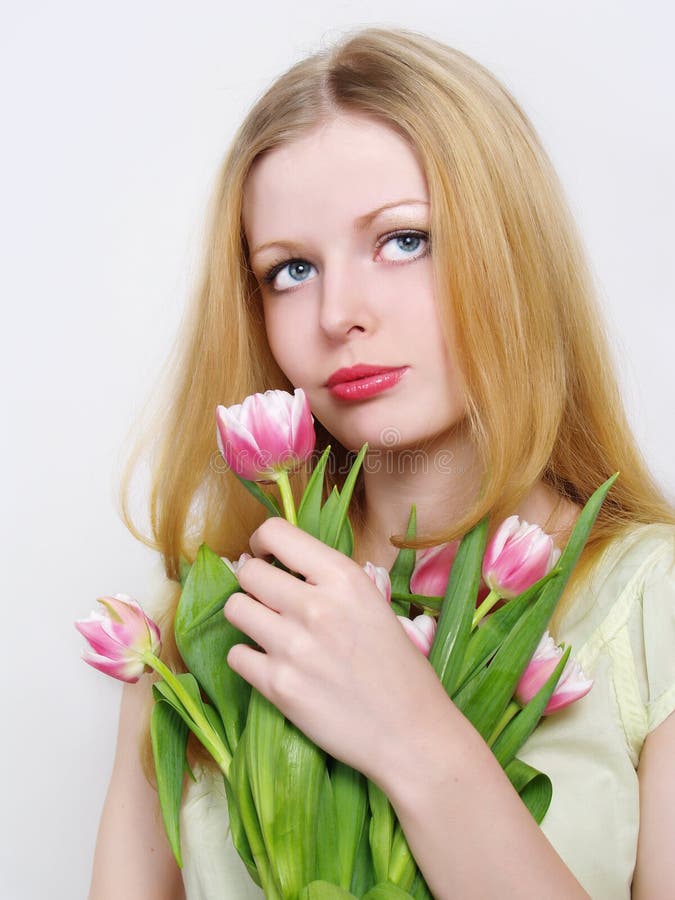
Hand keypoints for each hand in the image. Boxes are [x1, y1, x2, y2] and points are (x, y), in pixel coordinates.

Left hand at [223, 517, 448, 781]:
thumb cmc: (398, 667)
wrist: (411, 733)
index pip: (275, 533)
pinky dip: (249, 659)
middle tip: (268, 601)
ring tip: (269, 632)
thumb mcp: (373, 604)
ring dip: (247, 618)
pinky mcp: (278, 686)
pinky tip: (272, 665)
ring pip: (234, 609)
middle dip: (252, 583)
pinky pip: (236, 655)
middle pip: (248, 572)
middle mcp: (315, 605)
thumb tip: (270, 564)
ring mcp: (293, 646)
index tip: (266, 557)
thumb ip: (327, 581)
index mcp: (343, 577)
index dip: (261, 542)